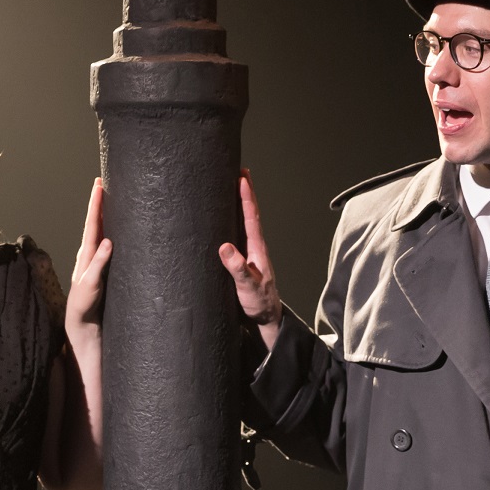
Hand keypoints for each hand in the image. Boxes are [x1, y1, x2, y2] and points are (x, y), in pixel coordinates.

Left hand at [66, 178, 111, 342]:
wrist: (82, 322)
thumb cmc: (85, 305)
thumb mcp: (91, 285)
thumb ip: (98, 264)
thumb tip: (108, 241)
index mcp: (86, 254)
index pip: (92, 223)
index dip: (96, 204)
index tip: (98, 185)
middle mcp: (89, 253)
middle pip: (95, 221)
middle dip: (99, 202)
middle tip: (103, 182)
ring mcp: (94, 259)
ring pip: (99, 230)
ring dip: (103, 213)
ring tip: (109, 197)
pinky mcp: (101, 267)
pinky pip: (105, 241)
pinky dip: (108, 229)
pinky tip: (115, 226)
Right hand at [218, 170, 282, 349]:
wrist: (265, 319)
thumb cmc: (259, 304)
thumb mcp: (248, 288)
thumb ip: (238, 269)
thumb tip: (225, 247)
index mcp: (257, 249)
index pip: (252, 217)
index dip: (247, 196)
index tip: (242, 177)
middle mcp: (254, 247)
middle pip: (249, 213)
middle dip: (244, 192)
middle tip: (238, 170)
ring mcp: (249, 253)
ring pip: (244, 222)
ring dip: (239, 204)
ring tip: (231, 186)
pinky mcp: (242, 260)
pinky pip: (237, 233)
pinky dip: (233, 220)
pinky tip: (224, 216)